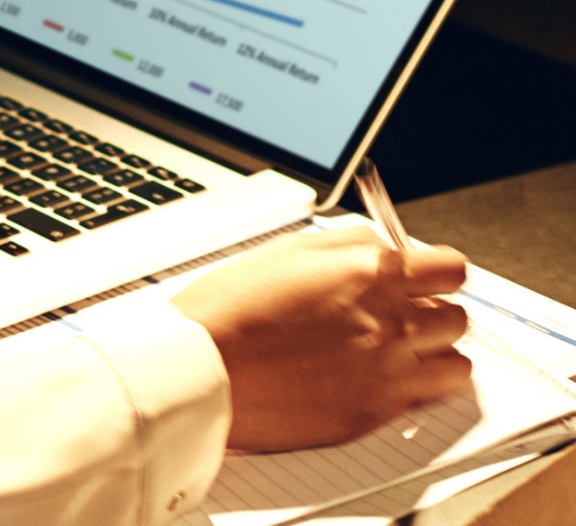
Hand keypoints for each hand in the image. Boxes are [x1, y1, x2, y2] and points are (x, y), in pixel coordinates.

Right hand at [171, 227, 471, 451]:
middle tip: (398, 315)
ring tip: (394, 353)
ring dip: (432, 355)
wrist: (200, 371)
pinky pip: (422, 401)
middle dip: (432, 313)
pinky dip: (409, 389)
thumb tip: (383, 247)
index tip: (422, 278)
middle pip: (457, 319)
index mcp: (371, 276)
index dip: (436, 272)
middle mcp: (391, 324)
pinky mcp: (374, 413)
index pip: (451, 269)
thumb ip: (347, 244)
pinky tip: (371, 378)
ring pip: (455, 366)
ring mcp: (387, 374)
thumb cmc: (229, 309)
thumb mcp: (285, 251)